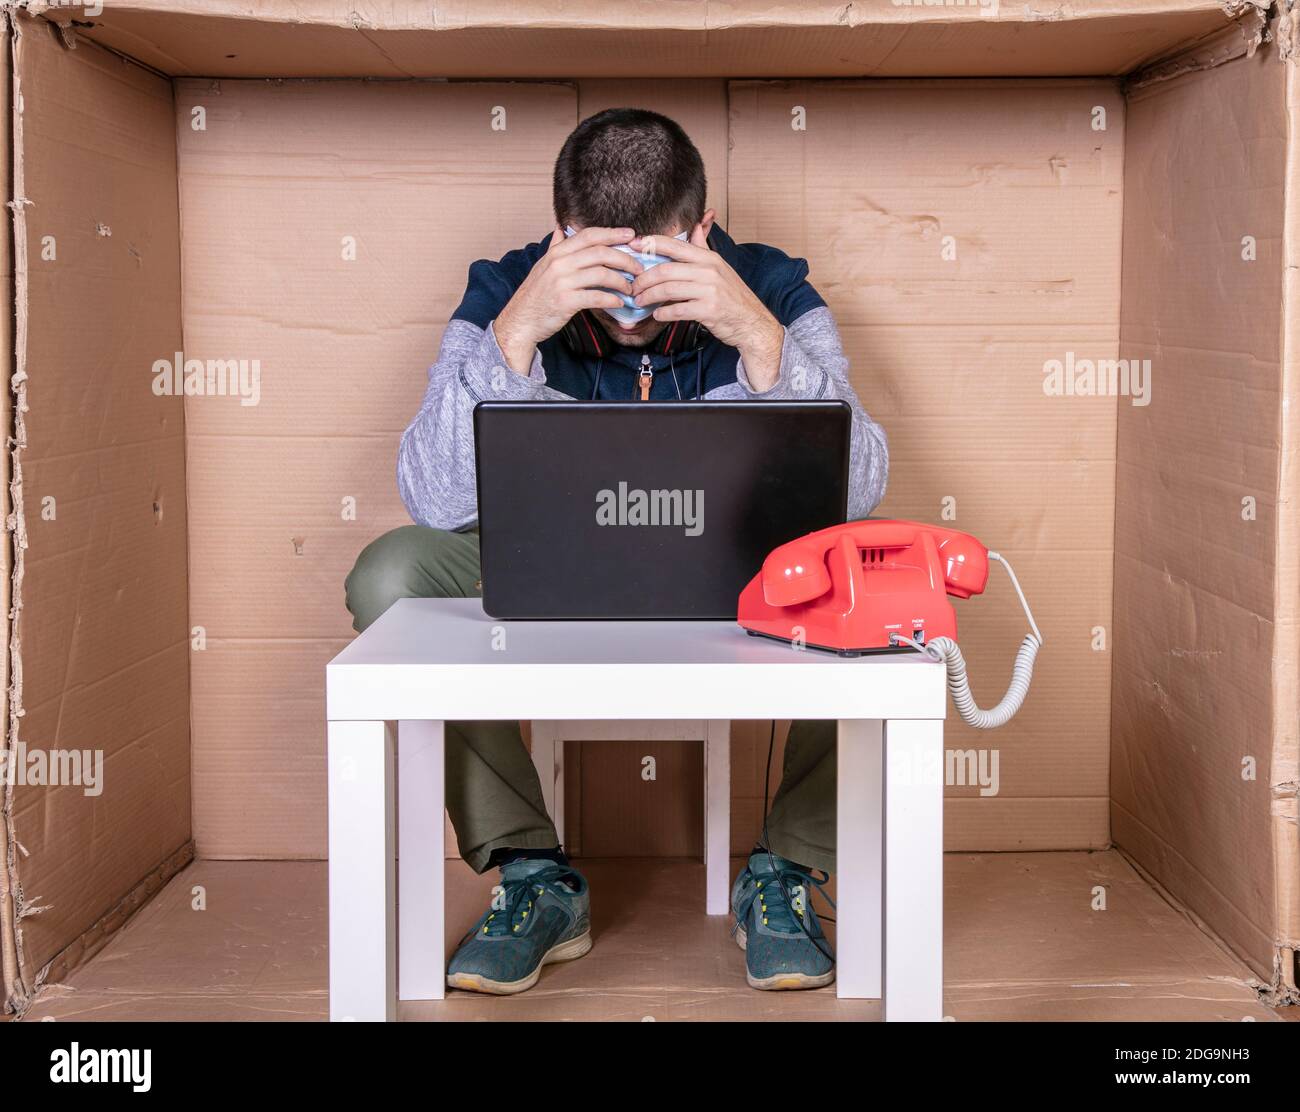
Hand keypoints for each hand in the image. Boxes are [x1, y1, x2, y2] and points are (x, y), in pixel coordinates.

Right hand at [494, 225, 643, 374]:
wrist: (520, 320)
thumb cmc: (535, 295)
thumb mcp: (542, 266)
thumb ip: (555, 247)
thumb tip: (561, 228)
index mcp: (557, 253)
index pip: (589, 235)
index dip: (612, 233)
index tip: (631, 235)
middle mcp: (559, 264)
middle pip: (600, 253)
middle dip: (624, 258)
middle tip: (638, 267)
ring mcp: (562, 282)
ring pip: (601, 274)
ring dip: (621, 281)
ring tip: (631, 288)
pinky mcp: (565, 302)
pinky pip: (595, 297)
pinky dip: (611, 299)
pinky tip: (619, 302)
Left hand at [629, 225, 784, 390]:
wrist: (752, 321)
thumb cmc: (733, 296)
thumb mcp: (720, 267)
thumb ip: (703, 248)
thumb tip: (696, 226)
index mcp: (708, 257)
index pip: (674, 245)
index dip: (650, 244)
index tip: (633, 246)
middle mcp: (709, 270)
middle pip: (665, 270)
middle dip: (644, 279)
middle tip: (634, 287)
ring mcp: (710, 290)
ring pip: (668, 289)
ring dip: (649, 296)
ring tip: (640, 301)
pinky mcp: (709, 310)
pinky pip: (678, 310)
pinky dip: (663, 313)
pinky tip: (657, 314)